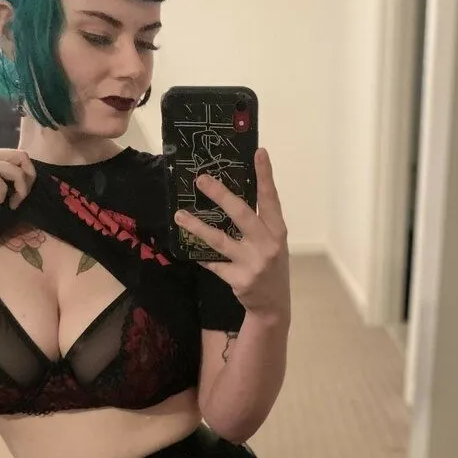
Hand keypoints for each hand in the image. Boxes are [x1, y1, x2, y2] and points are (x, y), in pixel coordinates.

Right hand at [0, 149, 36, 227]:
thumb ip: (5, 179)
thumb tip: (28, 180)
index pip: (22, 156)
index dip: (28, 176)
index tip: (20, 195)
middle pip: (23, 157)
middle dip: (27, 181)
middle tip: (18, 198)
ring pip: (17, 172)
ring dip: (18, 192)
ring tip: (8, 204)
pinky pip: (2, 186)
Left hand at [174, 149, 289, 319]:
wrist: (273, 305)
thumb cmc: (271, 266)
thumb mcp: (273, 243)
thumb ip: (260, 223)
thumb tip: (232, 195)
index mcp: (278, 231)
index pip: (271, 199)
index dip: (265, 176)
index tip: (258, 152)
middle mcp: (267, 245)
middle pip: (241, 214)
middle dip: (221, 195)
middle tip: (201, 179)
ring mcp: (252, 263)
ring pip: (220, 240)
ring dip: (197, 226)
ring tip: (179, 216)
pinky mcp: (238, 280)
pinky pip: (213, 263)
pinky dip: (201, 255)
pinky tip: (189, 248)